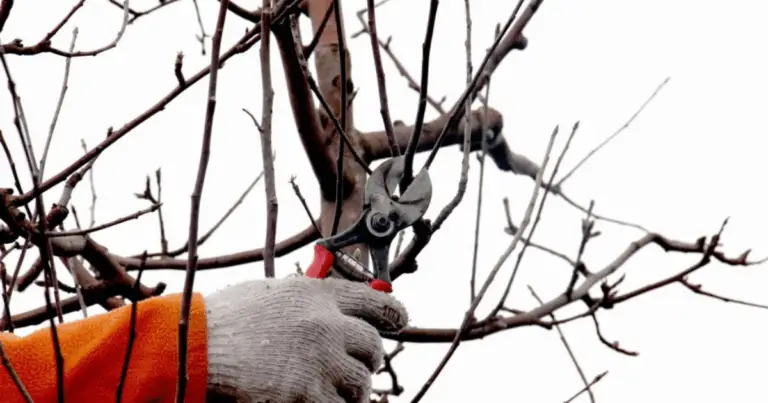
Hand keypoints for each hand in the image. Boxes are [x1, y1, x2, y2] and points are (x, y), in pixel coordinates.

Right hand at [204, 276, 408, 402]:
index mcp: (319, 295)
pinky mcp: (307, 395)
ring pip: (361, 383)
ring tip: (335, 387)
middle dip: (368, 359)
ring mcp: (319, 362)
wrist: (196, 348)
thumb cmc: (228, 319)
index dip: (394, 314)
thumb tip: (338, 309)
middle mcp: (326, 325)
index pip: (377, 302)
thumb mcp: (274, 294)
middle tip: (358, 364)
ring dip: (353, 388)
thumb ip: (311, 299)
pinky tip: (319, 399)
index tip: (399, 322)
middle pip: (373, 348)